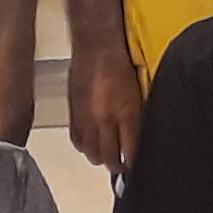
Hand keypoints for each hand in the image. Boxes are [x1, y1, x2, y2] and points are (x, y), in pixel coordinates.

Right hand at [67, 41, 142, 170]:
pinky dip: (85, 147)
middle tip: (123, 165)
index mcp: (126, 114)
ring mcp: (87, 119)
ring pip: (92, 154)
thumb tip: (136, 137)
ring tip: (107, 155)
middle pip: (109, 158)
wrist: (97, 46)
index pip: (131, 151)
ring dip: (101, 157)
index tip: (136, 165)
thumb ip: (136, 117)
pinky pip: (77, 141)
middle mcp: (105, 120)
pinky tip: (91, 144)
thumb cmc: (121, 64)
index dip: (134, 162)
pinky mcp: (73, 113)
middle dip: (118, 166)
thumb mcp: (138, 92)